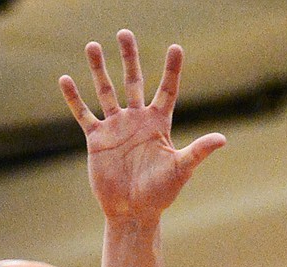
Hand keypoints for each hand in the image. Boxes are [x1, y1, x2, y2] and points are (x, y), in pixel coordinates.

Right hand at [61, 30, 224, 224]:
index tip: (175, 47)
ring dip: (99, 69)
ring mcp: (116, 128)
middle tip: (125, 33)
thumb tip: (222, 139)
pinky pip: (84, 115)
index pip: (167, 89)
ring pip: (106, 91)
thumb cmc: (160, 195)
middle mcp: (136, 120)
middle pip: (133, 80)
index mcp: (158, 123)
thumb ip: (198, 151)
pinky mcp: (97, 140)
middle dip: (129, 57)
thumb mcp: (181, 170)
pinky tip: (65, 79)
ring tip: (92, 45)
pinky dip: (74, 98)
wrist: (132, 213)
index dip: (172, 69)